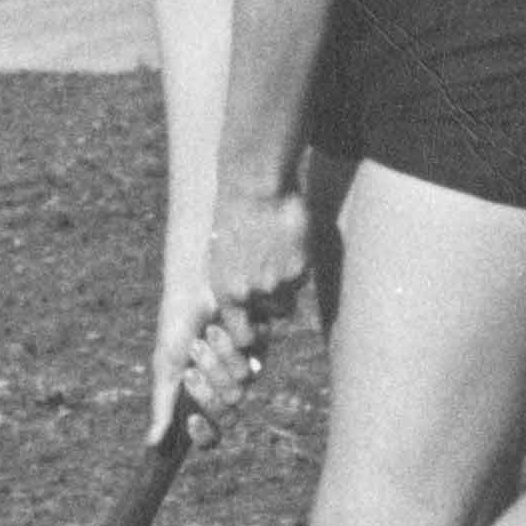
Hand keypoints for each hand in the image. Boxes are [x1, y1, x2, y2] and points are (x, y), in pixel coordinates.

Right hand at [149, 284, 267, 441]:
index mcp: (197, 397)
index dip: (203, 434)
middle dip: (207, 390)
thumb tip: (150, 444)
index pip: (209, 434)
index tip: (191, 421)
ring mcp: (242, 371)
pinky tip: (226, 327)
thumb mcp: (166, 366)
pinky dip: (234, 348)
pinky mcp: (259, 351)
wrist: (198, 285)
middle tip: (192, 367)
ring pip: (239, 390)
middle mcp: (222, 388)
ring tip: (207, 335)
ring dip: (218, 362)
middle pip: (225, 413)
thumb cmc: (177, 323)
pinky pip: (253, 366)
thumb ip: (162, 405)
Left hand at [205, 185, 315, 323]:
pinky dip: (299, 263)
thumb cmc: (233, 220)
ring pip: (291, 296)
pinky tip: (287, 240)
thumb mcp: (221, 260)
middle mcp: (252, 294)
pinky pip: (303, 276)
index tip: (259, 323)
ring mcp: (278, 282)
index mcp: (227, 294)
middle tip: (273, 278)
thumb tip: (249, 315)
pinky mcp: (300, 266)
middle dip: (276, 303)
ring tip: (276, 253)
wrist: (253, 187)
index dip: (255, 334)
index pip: (245, 338)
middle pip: (275, 315)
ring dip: (287, 282)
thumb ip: (236, 289)